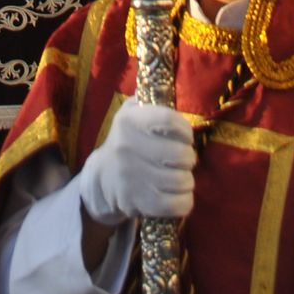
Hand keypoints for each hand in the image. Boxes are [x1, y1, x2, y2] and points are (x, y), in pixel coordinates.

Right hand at [74, 100, 195, 227]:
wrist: (104, 178)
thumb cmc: (128, 141)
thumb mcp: (132, 113)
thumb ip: (151, 101)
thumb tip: (168, 88)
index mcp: (128, 121)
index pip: (168, 120)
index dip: (185, 129)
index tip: (186, 136)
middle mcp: (127, 147)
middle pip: (180, 154)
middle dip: (189, 157)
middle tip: (183, 159)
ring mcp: (132, 177)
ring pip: (181, 180)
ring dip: (187, 180)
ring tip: (180, 176)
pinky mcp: (138, 203)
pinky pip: (176, 205)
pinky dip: (185, 201)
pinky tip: (179, 195)